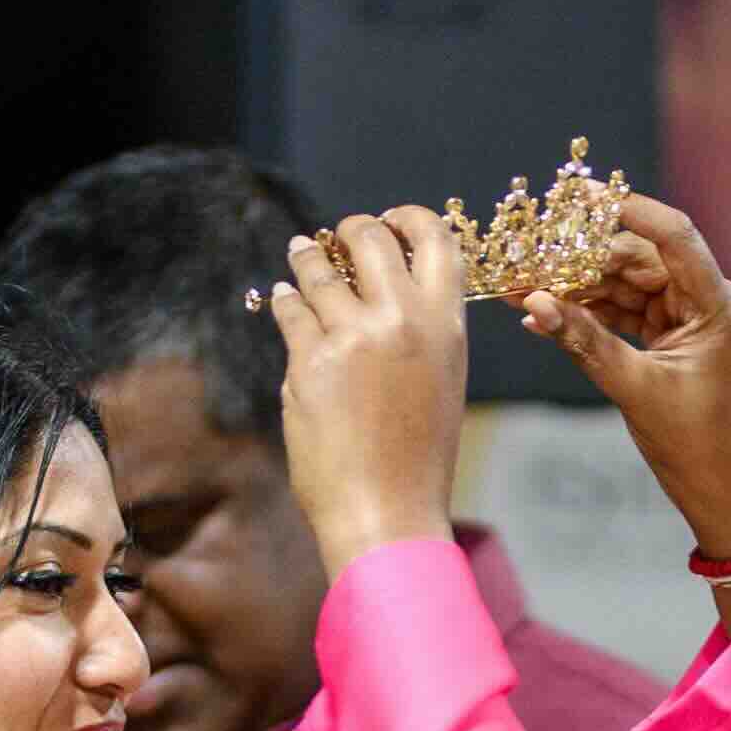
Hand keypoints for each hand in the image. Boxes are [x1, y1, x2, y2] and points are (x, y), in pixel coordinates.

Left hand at [272, 209, 473, 574]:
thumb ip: (422, 332)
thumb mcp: (442, 383)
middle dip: (350, 230)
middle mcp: (401, 319)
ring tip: (302, 253)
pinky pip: (291, 310)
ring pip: (320, 269)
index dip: (407, 218)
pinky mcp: (308, 360)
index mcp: (446, 324)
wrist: (389, 512)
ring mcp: (352, 336)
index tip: (387, 221)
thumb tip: (381, 290)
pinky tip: (284, 297)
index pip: (435, 238)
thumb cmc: (418, 458)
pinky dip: (285, 299)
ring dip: (308, 257)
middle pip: (369, 237)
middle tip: (338, 238)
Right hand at [515, 194, 730, 569]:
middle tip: (532, 256)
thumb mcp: (633, 386)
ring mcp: (685, 317)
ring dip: (577, 287)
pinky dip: (587, 314)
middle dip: (583, 258)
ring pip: (624, 284)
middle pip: (639, 259)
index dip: (633, 210)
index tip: (586, 194)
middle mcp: (704, 300)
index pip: (675, 237)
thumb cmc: (692, 440)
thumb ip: (584, 340)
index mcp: (715, 303)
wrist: (715, 484)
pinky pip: (622, 311)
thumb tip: (536, 302)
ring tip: (525, 287)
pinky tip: (544, 316)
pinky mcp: (667, 335)